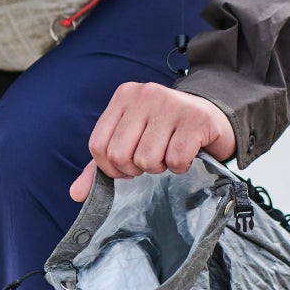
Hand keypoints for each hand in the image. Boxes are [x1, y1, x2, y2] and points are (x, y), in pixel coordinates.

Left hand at [70, 83, 235, 201]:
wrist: (213, 116)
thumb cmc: (167, 131)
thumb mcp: (132, 140)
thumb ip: (102, 164)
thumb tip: (76, 194)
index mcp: (124, 96)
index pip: (98, 145)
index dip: (111, 168)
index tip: (128, 167)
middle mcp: (146, 94)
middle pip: (120, 154)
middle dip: (135, 169)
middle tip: (151, 161)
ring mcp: (172, 104)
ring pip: (147, 159)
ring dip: (159, 167)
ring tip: (169, 154)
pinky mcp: (196, 119)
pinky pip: (175, 160)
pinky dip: (180, 166)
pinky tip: (186, 154)